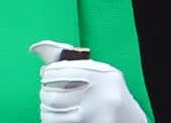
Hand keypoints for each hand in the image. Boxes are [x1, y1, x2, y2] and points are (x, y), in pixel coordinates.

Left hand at [31, 40, 146, 122]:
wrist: (131, 119)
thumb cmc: (111, 93)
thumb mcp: (101, 74)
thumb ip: (76, 65)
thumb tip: (39, 54)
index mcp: (104, 75)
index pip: (61, 70)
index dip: (48, 72)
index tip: (46, 74)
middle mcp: (101, 95)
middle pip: (53, 92)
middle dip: (45, 91)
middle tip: (47, 91)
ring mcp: (95, 115)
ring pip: (52, 110)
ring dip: (46, 106)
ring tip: (51, 104)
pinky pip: (55, 122)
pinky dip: (49, 118)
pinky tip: (55, 115)